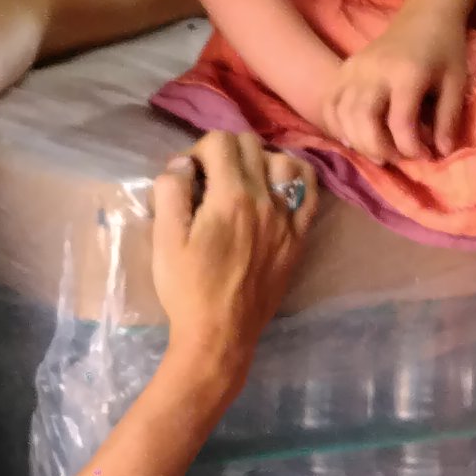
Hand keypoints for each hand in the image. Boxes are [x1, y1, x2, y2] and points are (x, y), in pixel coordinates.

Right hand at [147, 133, 312, 398]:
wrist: (221, 333)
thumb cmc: (187, 288)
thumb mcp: (164, 239)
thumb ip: (170, 192)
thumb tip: (182, 165)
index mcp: (230, 198)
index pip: (220, 142)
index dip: (197, 151)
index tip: (187, 176)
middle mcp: (265, 200)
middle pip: (251, 144)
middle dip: (225, 150)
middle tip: (210, 177)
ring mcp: (288, 218)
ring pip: (284, 160)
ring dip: (261, 159)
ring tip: (244, 178)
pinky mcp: (300, 236)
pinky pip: (310, 191)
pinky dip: (295, 177)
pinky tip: (278, 185)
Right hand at [321, 0, 471, 163]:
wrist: (425, 15)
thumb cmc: (445, 50)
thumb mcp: (456, 83)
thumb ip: (448, 119)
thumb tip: (441, 153)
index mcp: (407, 74)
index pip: (400, 123)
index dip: (411, 148)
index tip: (425, 155)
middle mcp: (375, 71)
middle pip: (363, 121)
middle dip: (380, 149)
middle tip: (398, 158)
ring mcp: (355, 68)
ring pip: (343, 115)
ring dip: (358, 142)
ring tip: (379, 152)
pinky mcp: (345, 68)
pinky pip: (331, 103)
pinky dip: (337, 125)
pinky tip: (354, 137)